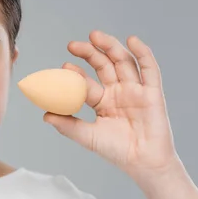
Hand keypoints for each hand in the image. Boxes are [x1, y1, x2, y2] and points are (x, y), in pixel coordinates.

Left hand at [43, 30, 178, 175]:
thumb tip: (44, 115)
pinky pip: (150, 69)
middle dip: (89, 52)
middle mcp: (118, 91)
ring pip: (123, 62)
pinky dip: (142, 53)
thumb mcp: (88, 136)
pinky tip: (132, 40)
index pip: (86, 81)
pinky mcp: (153, 92)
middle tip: (72, 45)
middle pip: (103, 65)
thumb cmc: (116, 150)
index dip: (76, 72)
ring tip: (95, 35)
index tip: (64, 66)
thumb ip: (68, 125)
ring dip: (110, 46)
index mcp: (102, 100)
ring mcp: (135, 90)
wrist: (143, 163)